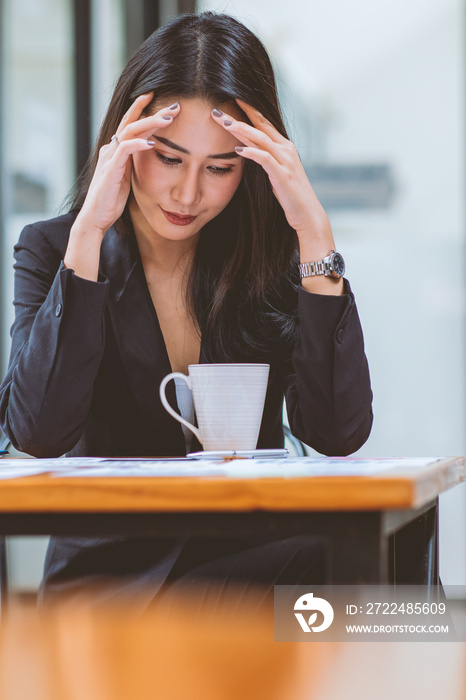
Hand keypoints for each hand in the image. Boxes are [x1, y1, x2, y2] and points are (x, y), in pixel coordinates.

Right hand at [77, 93, 179, 235]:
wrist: (97, 217)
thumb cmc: (112, 200)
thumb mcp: (127, 177)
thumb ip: (134, 163)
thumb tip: (147, 153)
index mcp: (116, 150)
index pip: (130, 123)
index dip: (143, 109)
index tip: (161, 100)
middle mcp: (111, 149)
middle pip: (131, 122)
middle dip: (151, 110)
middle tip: (173, 105)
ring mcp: (110, 158)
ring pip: (129, 131)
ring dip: (149, 123)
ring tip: (168, 118)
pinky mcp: (111, 169)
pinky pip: (124, 150)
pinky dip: (138, 144)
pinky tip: (151, 142)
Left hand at [211, 99, 330, 240]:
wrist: (307, 213)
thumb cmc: (290, 195)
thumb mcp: (276, 172)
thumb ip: (265, 158)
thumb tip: (248, 149)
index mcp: (284, 147)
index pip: (263, 123)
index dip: (247, 111)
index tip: (229, 100)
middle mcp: (286, 149)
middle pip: (260, 126)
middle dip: (239, 115)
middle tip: (218, 109)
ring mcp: (285, 161)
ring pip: (261, 139)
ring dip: (241, 130)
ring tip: (224, 123)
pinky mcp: (283, 175)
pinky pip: (265, 159)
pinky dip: (251, 153)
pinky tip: (237, 150)